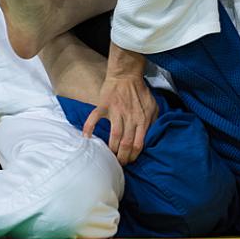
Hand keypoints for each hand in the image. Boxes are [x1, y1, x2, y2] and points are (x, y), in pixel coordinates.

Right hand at [83, 45, 157, 164]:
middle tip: (118, 164)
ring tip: (108, 156)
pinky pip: (94, 118)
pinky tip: (86, 138)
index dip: (133, 156)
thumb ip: (152, 122)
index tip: (129, 161)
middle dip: (122, 158)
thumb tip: (150, 137)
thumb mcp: (153, 106)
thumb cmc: (140, 91)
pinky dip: (88, 128)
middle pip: (126, 144)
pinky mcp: (104, 106)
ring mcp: (116, 112)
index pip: (138, 144)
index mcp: (142, 119)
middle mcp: (130, 117)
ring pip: (114, 136)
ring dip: (111, 149)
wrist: (126, 74)